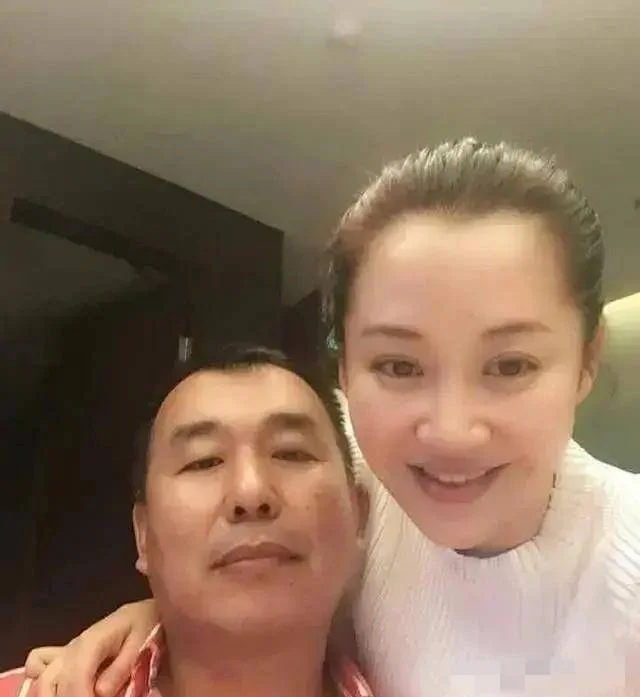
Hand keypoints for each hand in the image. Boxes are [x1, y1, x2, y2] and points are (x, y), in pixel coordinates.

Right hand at [26, 600, 157, 696]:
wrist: (142, 613)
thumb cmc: (145, 625)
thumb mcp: (141, 642)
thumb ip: (122, 667)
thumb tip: (100, 692)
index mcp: (92, 641)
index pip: (75, 676)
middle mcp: (72, 647)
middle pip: (49, 683)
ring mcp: (65, 652)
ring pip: (41, 680)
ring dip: (52, 695)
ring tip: (80, 696)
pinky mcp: (63, 656)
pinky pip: (38, 666)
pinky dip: (42, 684)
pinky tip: (60, 691)